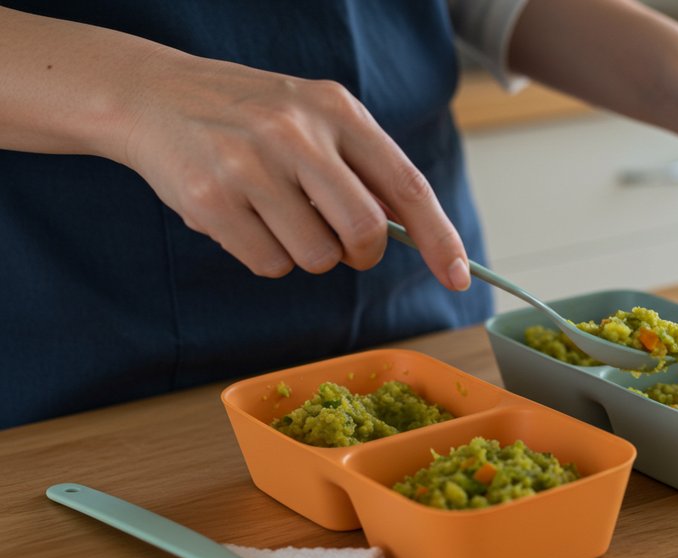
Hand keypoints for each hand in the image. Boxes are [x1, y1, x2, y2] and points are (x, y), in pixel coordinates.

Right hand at [117, 53, 469, 287]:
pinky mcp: (212, 201)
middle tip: (339, 243)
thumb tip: (411, 230)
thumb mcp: (313, 117)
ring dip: (304, 253)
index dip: (440, 238)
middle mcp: (297, 134)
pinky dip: (264, 257)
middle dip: (360, 253)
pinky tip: (241, 218)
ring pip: (316, 258)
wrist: (152, 95)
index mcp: (337, 110)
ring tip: (273, 213)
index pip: (407, 186)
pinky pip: (269, 265)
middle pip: (364, 233)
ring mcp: (251, 166)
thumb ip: (362, 167)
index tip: (459, 276)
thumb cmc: (248, 116)